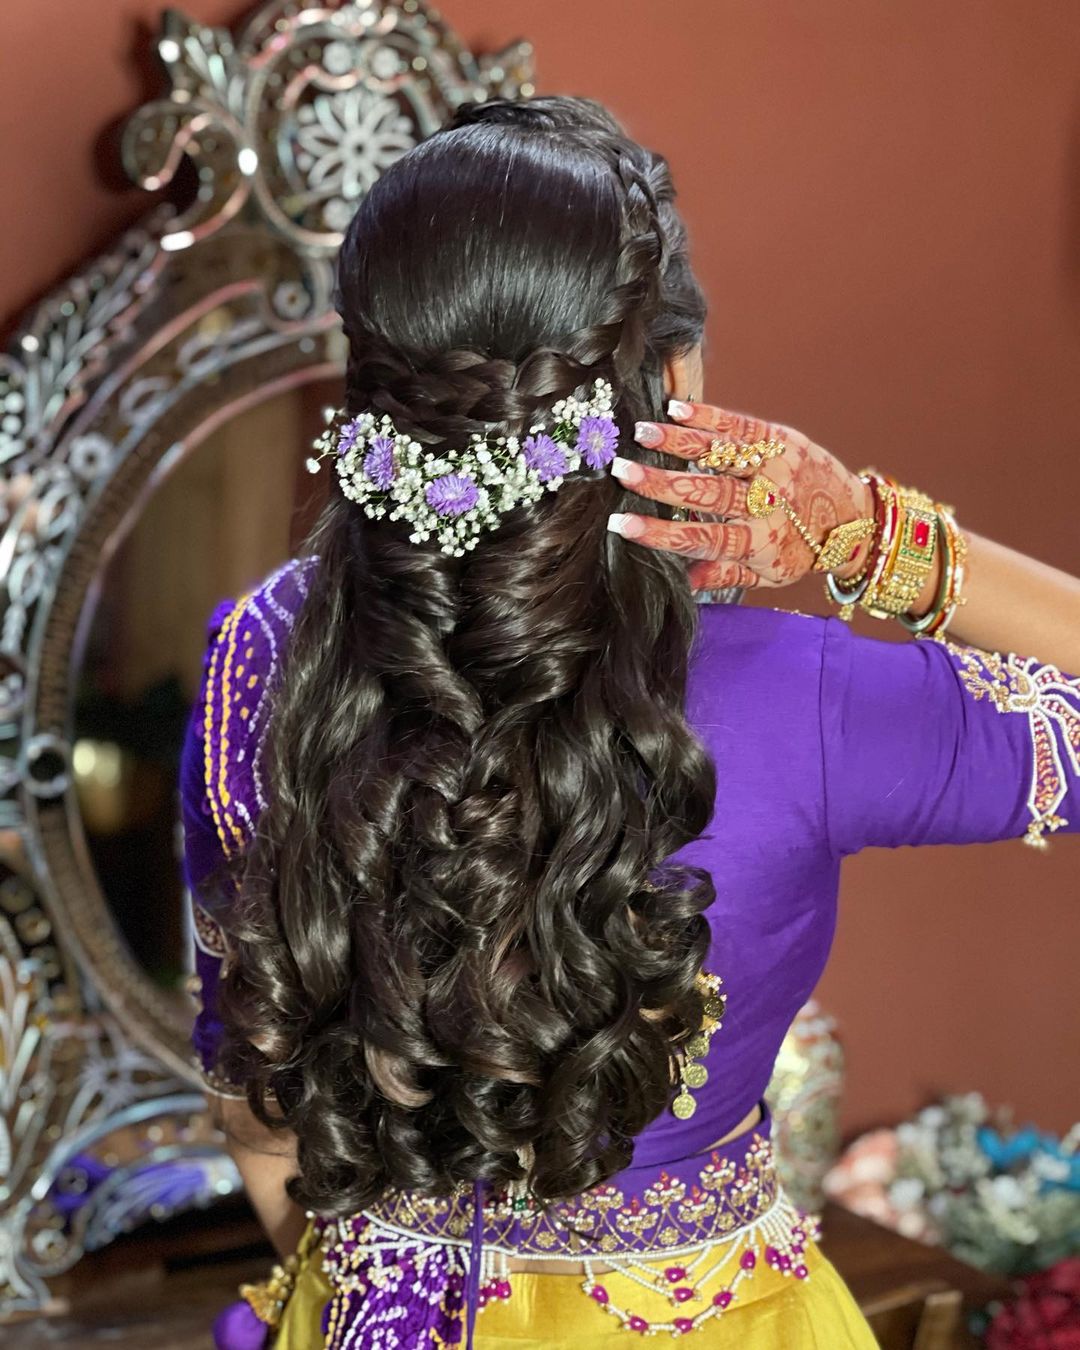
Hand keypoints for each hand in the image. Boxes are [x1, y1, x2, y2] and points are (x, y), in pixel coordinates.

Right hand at [608, 400, 872, 591]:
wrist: (857, 522)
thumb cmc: (803, 552)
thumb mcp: (769, 575)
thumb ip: (725, 575)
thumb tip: (683, 580)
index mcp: (759, 543)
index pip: (701, 538)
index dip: (660, 533)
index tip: (622, 525)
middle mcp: (767, 505)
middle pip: (707, 493)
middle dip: (661, 483)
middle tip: (622, 472)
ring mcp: (776, 468)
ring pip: (722, 455)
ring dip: (678, 443)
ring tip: (641, 434)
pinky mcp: (783, 441)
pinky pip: (742, 426)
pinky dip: (710, 417)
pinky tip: (677, 410)